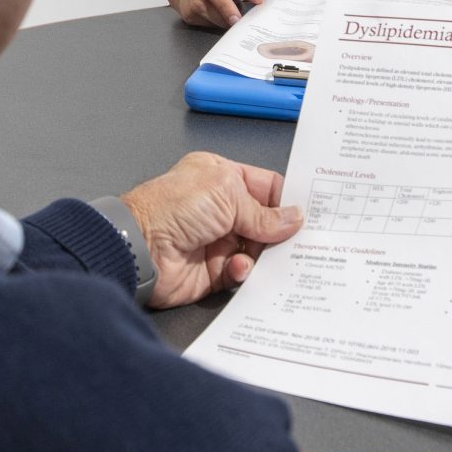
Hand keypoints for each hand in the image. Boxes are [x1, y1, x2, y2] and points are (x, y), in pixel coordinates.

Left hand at [119, 152, 301, 308]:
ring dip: (264, 255)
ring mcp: (217, 240)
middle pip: (265, 222)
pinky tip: (238, 268)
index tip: (311, 213)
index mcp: (220, 178)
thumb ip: (263, 211)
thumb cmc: (170, 209)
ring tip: (270, 257)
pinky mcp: (213, 270)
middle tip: (303, 240)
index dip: (287, 200)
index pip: (265, 187)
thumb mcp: (226, 195)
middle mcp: (219, 209)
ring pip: (258, 250)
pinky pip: (242, 273)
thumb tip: (293, 218)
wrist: (140, 249)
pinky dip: (245, 272)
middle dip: (281, 232)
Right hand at [168, 0, 269, 27]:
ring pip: (189, 11)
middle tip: (234, 21)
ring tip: (224, 16)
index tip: (235, 18)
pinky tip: (210, 16)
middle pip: (198, 2)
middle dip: (218, 18)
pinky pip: (183, 14)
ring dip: (210, 21)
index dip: (222, 5)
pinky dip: (199, 21)